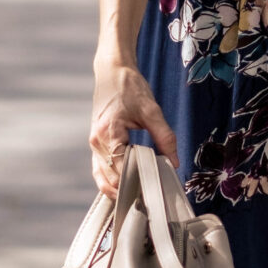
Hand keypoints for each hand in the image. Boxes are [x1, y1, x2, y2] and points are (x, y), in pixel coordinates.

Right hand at [90, 58, 177, 195]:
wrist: (112, 71)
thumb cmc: (129, 87)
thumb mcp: (151, 110)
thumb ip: (164, 137)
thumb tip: (174, 162)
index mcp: (109, 133)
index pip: (121, 170)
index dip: (137, 181)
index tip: (155, 188)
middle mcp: (97, 142)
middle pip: (111, 179)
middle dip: (129, 189)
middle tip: (151, 196)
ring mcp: (94, 144)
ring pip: (102, 178)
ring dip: (118, 189)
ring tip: (139, 196)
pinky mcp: (96, 144)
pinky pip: (100, 170)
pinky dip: (111, 181)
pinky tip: (126, 187)